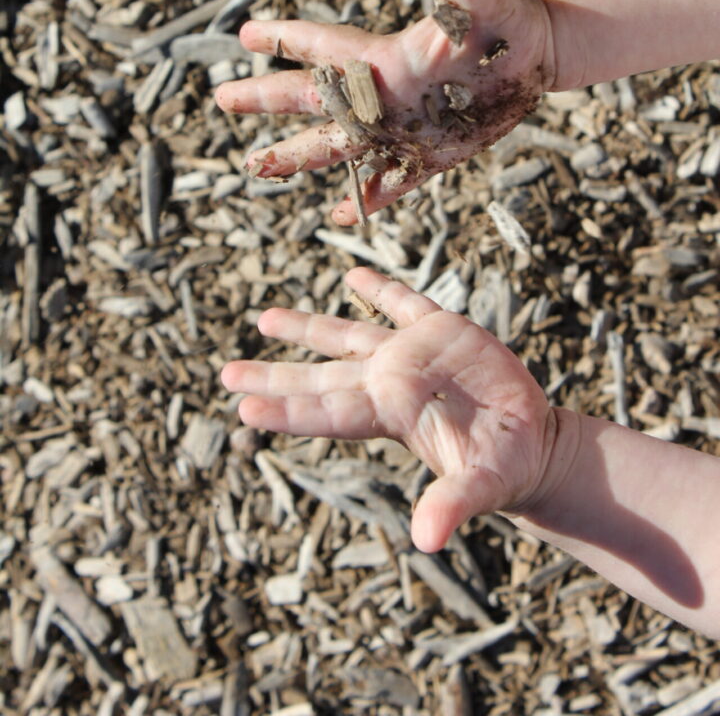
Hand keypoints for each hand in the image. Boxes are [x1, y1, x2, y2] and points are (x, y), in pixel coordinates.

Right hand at [215, 0, 554, 223]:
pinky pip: (391, 182)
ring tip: (258, 168)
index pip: (322, 46)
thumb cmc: (509, 20)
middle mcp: (382, 94)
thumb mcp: (481, 3)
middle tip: (221, 97)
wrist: (539, 53)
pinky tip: (344, 212)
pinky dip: (367, 197)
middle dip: (266, 97)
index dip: (284, 38)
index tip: (246, 34)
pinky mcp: (430, 154)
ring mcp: (402, 127)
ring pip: (338, 146)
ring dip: (297, 157)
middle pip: (312, 98)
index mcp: (384, 60)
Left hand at [221, 268, 555, 552]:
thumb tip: (427, 542)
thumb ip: (451, 505)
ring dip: (307, 327)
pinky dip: (380, 289)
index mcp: (392, 416)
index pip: (329, 414)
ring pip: (348, 334)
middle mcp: (390, 383)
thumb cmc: (503, 468)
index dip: (288, 411)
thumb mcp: (481, 486)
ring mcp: (411, 354)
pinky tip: (353, 277)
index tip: (244, 410)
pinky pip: (403, 303)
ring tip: (263, 319)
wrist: (529, 442)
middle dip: (274, 376)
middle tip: (225, 373)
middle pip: (321, 377)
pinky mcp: (440, 330)